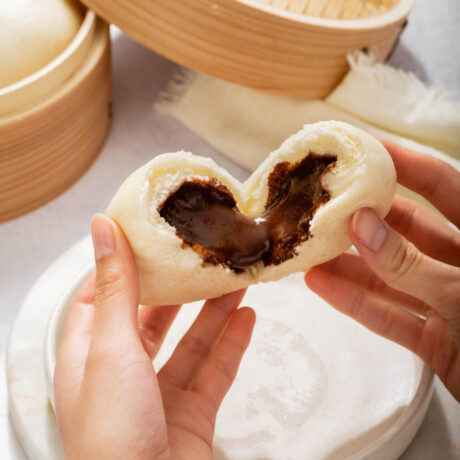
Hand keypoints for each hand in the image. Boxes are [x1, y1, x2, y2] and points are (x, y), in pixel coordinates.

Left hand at [54, 215, 255, 459]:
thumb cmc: (111, 432)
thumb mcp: (112, 347)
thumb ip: (115, 287)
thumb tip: (103, 228)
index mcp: (90, 356)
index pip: (100, 297)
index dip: (121, 267)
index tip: (147, 238)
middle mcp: (122, 374)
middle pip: (152, 318)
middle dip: (178, 288)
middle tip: (201, 257)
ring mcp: (159, 395)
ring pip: (189, 342)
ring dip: (213, 311)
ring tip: (235, 279)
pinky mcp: (192, 414)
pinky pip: (214, 371)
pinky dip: (231, 343)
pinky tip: (247, 318)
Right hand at [305, 140, 459, 400]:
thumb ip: (409, 261)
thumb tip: (360, 224)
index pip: (441, 185)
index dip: (403, 163)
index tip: (362, 148)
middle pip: (405, 229)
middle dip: (362, 218)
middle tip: (320, 203)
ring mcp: (445, 300)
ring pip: (389, 274)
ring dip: (348, 264)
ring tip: (307, 248)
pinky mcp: (434, 337)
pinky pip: (389, 315)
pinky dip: (355, 302)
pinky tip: (320, 285)